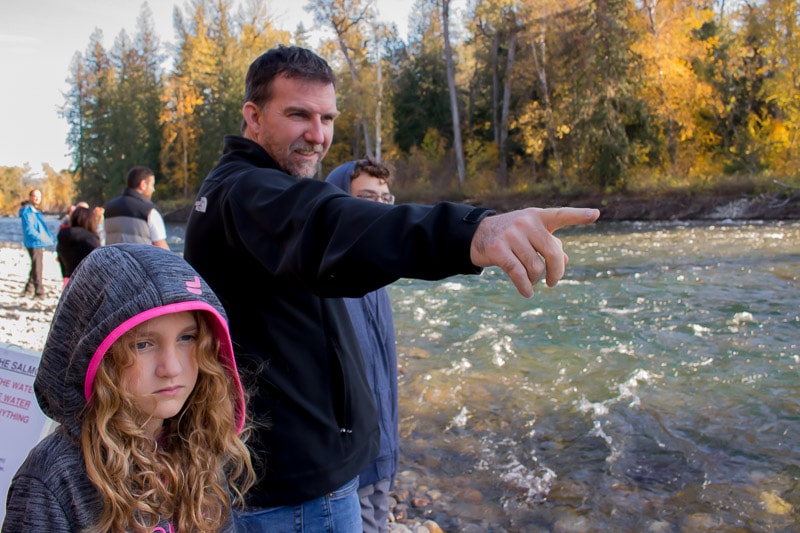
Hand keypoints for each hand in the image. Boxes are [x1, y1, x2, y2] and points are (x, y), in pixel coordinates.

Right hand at [469, 207, 599, 296]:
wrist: (477, 235)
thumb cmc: (511, 236)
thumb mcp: (531, 235)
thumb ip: (550, 245)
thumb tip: (564, 261)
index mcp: (538, 216)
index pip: (561, 215)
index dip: (579, 215)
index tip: (596, 215)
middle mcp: (526, 222)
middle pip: (552, 253)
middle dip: (556, 272)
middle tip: (553, 282)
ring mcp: (511, 235)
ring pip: (535, 267)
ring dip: (535, 279)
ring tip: (531, 280)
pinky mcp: (498, 249)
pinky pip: (518, 274)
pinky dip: (525, 287)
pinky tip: (528, 293)